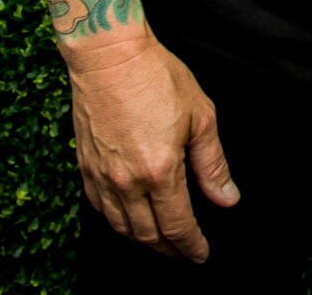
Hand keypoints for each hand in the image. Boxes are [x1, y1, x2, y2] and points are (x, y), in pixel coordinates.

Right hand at [63, 27, 236, 261]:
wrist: (109, 56)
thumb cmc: (156, 77)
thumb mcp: (200, 117)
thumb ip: (213, 165)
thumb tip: (226, 198)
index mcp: (159, 171)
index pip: (177, 225)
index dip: (191, 245)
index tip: (200, 254)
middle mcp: (126, 181)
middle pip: (147, 234)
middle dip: (169, 249)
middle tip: (184, 252)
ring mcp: (102, 176)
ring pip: (121, 227)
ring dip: (143, 240)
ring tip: (160, 241)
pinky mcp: (85, 167)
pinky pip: (100, 208)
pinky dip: (117, 222)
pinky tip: (128, 219)